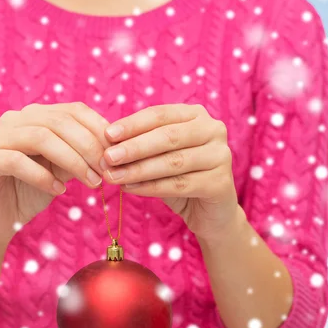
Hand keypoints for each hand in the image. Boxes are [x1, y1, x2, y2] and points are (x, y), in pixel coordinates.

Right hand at [0, 102, 109, 240]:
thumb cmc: (32, 192)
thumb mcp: (64, 171)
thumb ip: (81, 155)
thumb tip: (114, 149)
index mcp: (34, 116)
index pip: (73, 110)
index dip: (98, 129)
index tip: (117, 154)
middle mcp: (12, 120)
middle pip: (59, 122)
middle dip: (89, 147)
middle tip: (107, 171)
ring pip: (40, 137)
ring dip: (72, 161)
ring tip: (91, 183)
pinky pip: (16, 161)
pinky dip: (42, 176)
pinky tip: (58, 191)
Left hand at [100, 104, 239, 241]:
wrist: (209, 212)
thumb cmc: (179, 177)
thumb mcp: (158, 156)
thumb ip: (138, 146)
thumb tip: (106, 143)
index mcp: (196, 115)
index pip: (160, 114)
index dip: (132, 124)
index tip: (107, 135)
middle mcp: (213, 130)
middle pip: (168, 137)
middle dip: (134, 148)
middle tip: (108, 158)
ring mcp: (221, 156)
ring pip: (173, 162)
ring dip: (138, 170)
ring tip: (113, 177)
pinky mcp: (221, 183)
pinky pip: (180, 184)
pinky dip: (151, 187)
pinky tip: (130, 189)